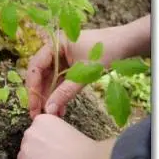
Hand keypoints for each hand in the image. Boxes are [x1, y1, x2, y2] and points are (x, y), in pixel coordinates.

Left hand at [17, 114, 114, 158]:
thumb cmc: (80, 149)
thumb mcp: (64, 129)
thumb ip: (50, 132)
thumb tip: (44, 143)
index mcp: (40, 120)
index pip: (34, 131)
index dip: (43, 142)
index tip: (52, 147)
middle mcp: (30, 132)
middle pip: (27, 144)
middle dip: (36, 151)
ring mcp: (26, 150)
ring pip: (24, 158)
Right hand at [26, 15, 150, 118]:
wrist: (125, 43)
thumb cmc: (106, 51)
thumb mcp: (85, 74)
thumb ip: (65, 92)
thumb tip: (49, 110)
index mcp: (55, 44)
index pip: (35, 67)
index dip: (33, 88)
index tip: (34, 106)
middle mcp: (55, 49)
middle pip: (40, 75)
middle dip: (40, 95)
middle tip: (38, 115)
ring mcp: (62, 58)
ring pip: (49, 80)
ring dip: (50, 97)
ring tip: (51, 115)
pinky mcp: (70, 65)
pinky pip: (60, 81)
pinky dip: (59, 94)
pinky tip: (60, 109)